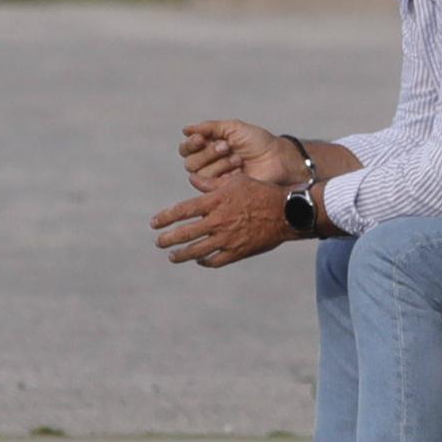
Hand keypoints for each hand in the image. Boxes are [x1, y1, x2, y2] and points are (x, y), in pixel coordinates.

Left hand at [151, 176, 291, 266]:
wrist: (286, 212)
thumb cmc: (261, 192)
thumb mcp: (237, 181)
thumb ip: (211, 184)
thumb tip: (192, 180)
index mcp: (215, 202)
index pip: (182, 211)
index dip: (165, 218)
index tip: (154, 223)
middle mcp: (218, 222)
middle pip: (185, 233)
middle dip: (168, 239)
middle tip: (159, 242)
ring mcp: (227, 239)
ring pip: (197, 250)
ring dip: (182, 254)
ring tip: (173, 256)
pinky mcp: (238, 252)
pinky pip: (216, 260)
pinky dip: (205, 262)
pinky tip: (200, 260)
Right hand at [178, 120, 303, 191]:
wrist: (276, 158)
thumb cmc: (258, 142)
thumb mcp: (233, 128)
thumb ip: (209, 127)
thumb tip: (185, 129)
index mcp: (209, 148)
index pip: (187, 149)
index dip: (191, 144)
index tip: (202, 138)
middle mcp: (209, 164)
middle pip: (190, 162)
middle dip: (207, 153)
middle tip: (227, 147)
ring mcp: (216, 179)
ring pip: (198, 173)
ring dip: (218, 163)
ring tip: (238, 158)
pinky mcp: (223, 192)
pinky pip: (208, 186)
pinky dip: (222, 174)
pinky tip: (238, 168)